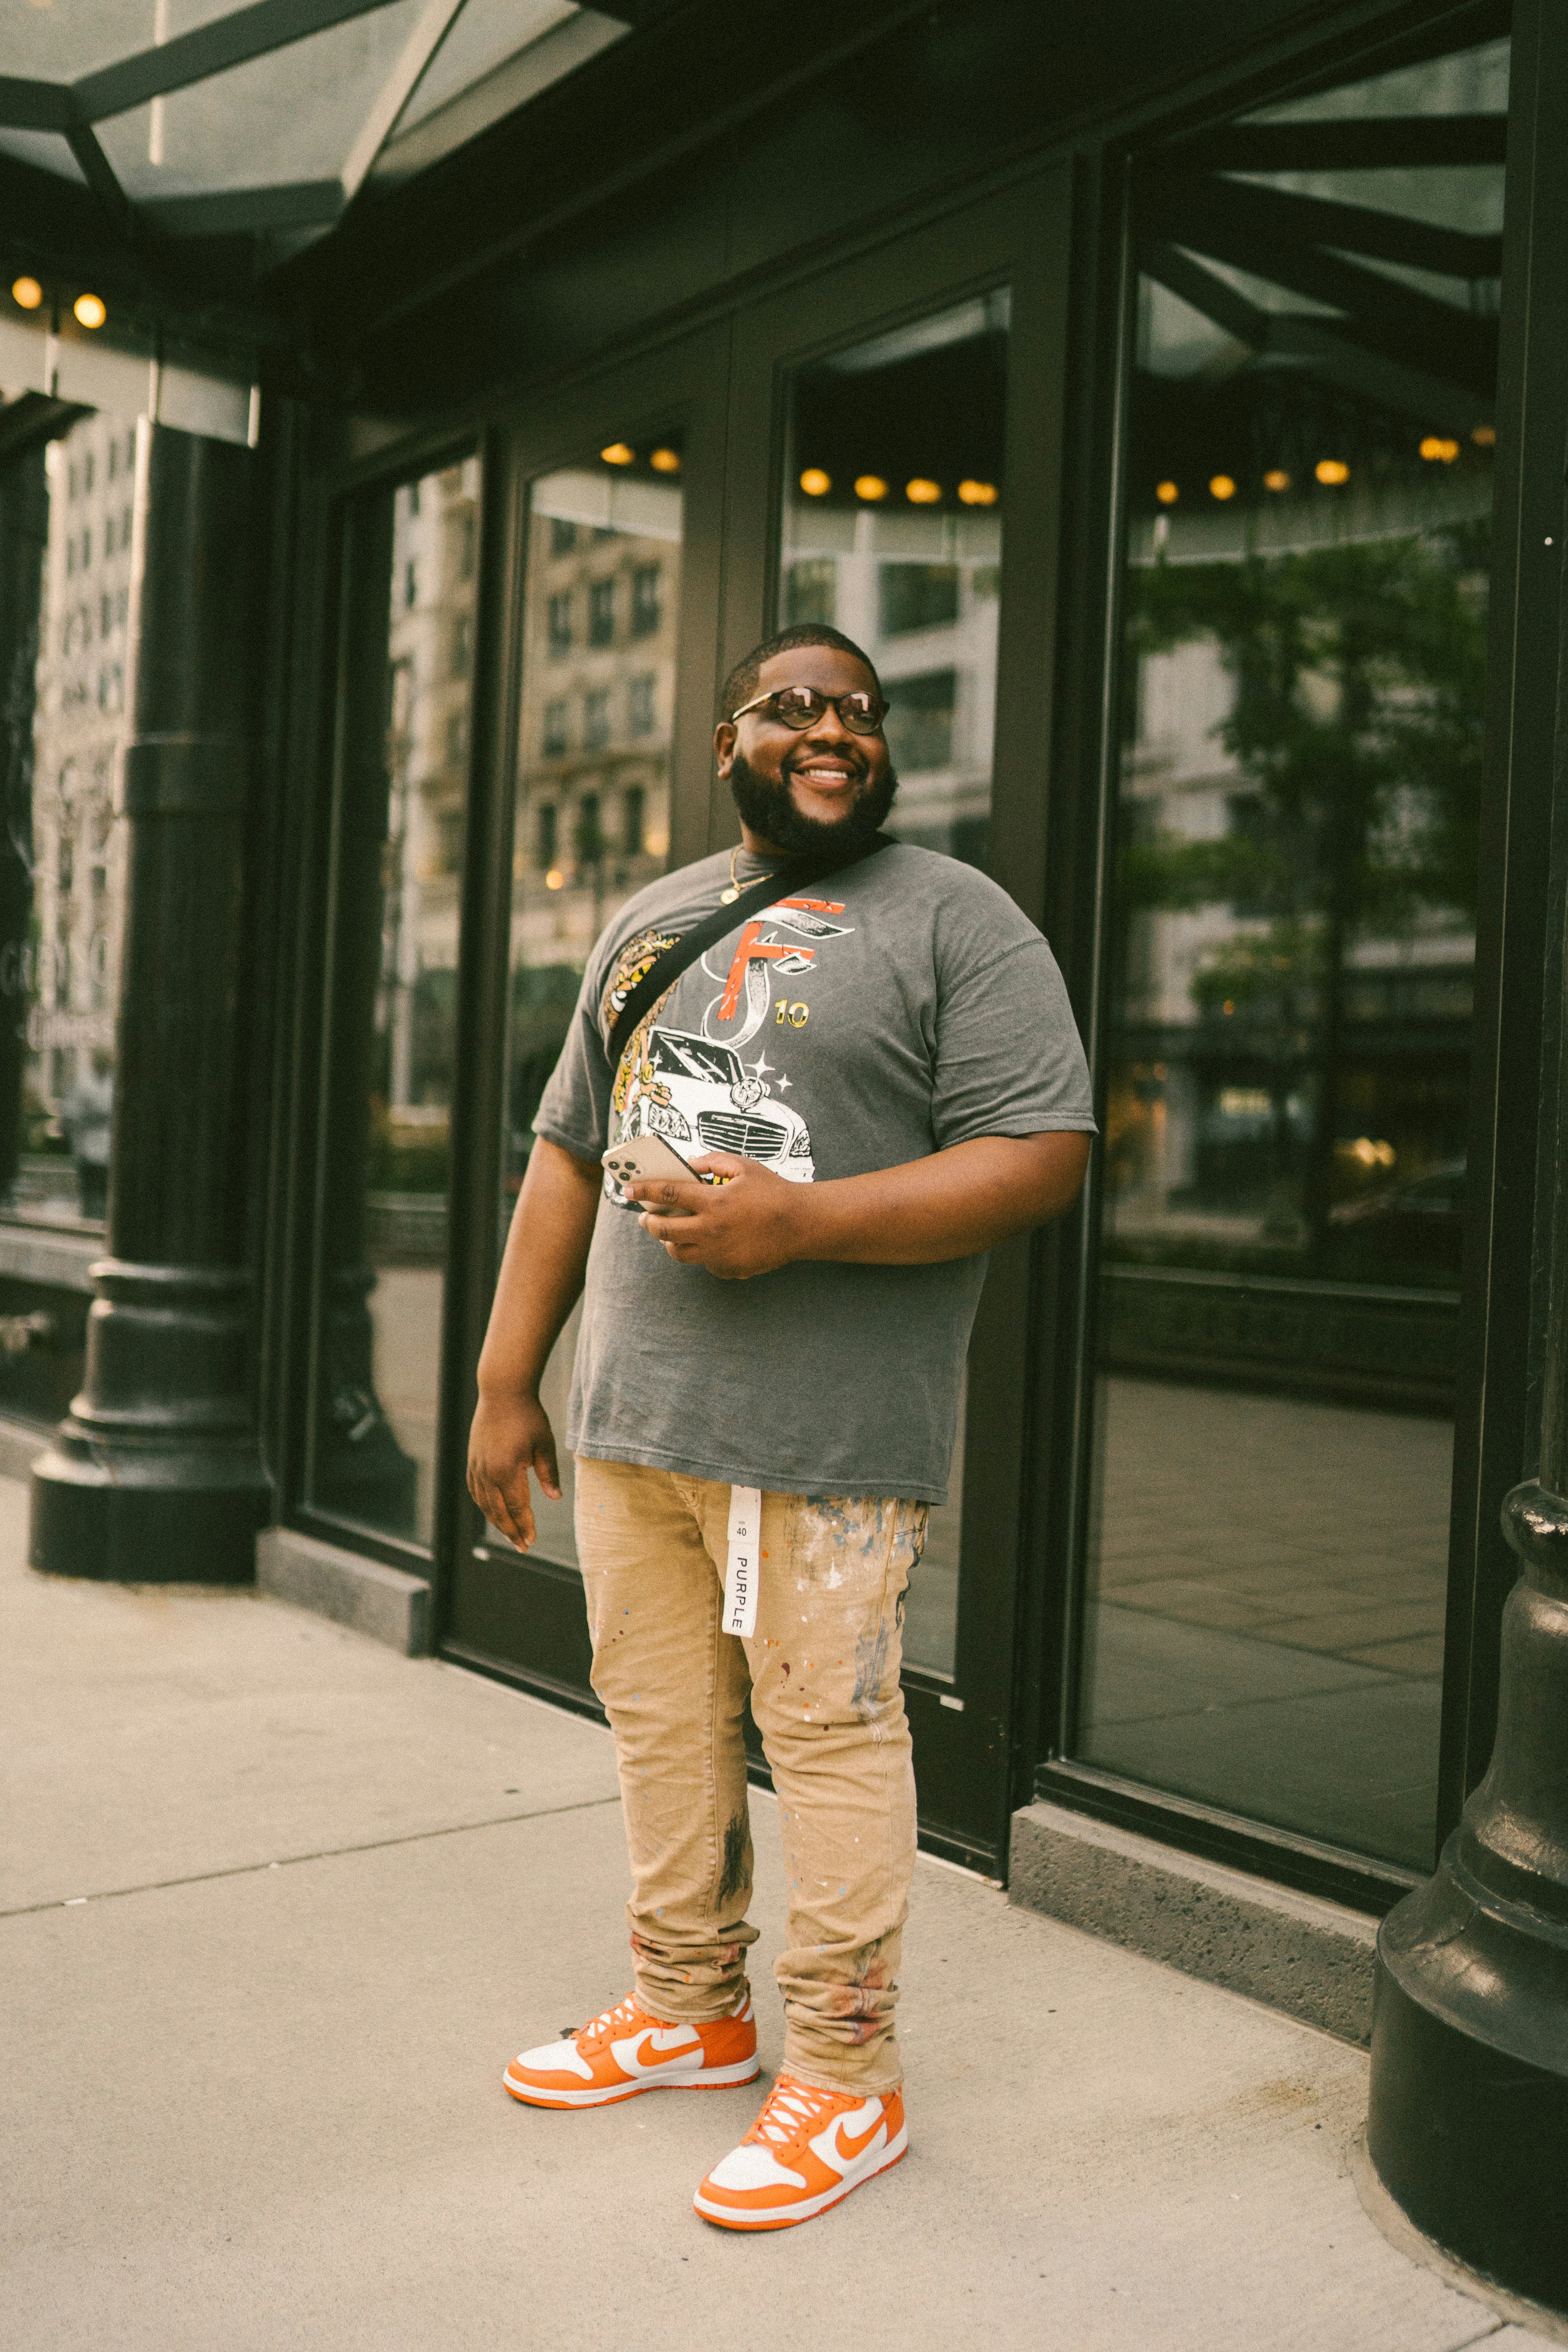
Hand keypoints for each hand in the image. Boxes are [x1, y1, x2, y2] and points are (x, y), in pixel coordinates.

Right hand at [467, 1389, 560, 1551]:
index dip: (525, 1526)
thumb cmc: (528, 1417)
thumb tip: (556, 1498)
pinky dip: (483, 1504)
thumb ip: (549, 1474)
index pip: (516, 1508)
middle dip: (511, 1531)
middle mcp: (487, 1472)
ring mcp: (477, 1466)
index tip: (532, 1541)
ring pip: (484, 1503)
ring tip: (510, 1534)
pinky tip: (491, 1511)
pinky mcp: (472, 1460)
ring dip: (496, 1521)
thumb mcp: (545, 1445)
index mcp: (507, 1471)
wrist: (503, 1392)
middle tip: (523, 1546)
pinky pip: (475, 1490)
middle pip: (498, 1511)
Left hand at [625, 1151, 810, 1279]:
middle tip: (646, 1216)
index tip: (628, 1188)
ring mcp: (718, 1252)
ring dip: (669, 1241)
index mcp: (713, 1201)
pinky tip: (706, 1243)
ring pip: (679, 1252)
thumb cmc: (774, 1192)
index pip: (667, 1193)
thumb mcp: (745, 1167)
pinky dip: (700, 1253)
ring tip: (669, 1233)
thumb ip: (714, 1162)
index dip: (644, 1189)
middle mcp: (710, 1229)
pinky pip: (704, 1263)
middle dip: (649, 1222)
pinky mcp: (728, 1268)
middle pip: (664, 1229)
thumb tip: (690, 1164)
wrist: (801, 1224)